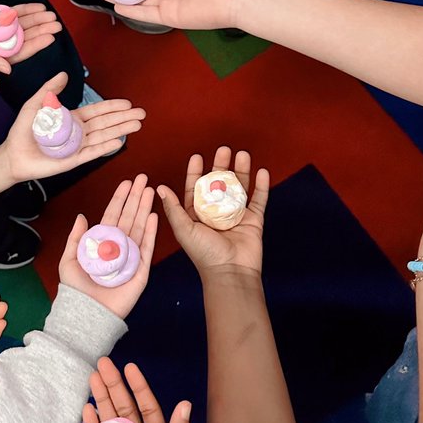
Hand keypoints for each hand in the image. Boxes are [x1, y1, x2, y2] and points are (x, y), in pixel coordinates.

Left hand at [1, 72, 145, 182]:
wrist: (13, 155)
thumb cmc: (22, 131)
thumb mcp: (35, 104)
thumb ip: (49, 90)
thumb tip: (64, 74)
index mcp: (71, 119)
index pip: (97, 111)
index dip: (112, 107)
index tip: (128, 103)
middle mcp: (78, 133)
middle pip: (106, 123)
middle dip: (124, 118)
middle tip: (141, 114)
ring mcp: (78, 147)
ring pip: (103, 137)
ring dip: (120, 131)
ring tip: (137, 125)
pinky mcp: (73, 160)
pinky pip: (92, 153)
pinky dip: (105, 148)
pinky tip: (119, 143)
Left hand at [59, 175, 157, 319]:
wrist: (87, 312)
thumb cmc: (76, 289)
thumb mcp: (69, 259)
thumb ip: (76, 238)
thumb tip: (81, 216)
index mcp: (102, 242)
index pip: (113, 215)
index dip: (119, 198)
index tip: (126, 182)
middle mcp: (118, 246)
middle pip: (129, 216)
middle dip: (136, 197)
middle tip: (144, 178)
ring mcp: (131, 256)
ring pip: (140, 226)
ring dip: (145, 208)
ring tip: (150, 190)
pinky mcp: (140, 269)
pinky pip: (147, 247)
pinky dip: (151, 231)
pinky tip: (154, 215)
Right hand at [84, 358, 190, 422]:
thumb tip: (184, 404)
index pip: (148, 410)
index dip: (139, 388)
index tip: (130, 368)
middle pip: (125, 410)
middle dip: (114, 387)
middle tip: (102, 364)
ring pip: (109, 422)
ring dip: (101, 400)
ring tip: (90, 379)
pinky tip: (86, 409)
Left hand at [158, 148, 268, 278]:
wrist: (230, 272)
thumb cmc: (204, 254)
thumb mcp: (184, 229)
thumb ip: (174, 208)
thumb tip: (160, 188)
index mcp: (198, 214)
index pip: (196, 188)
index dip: (196, 172)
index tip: (197, 156)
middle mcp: (216, 212)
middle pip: (219, 183)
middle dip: (221, 165)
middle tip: (223, 150)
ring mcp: (236, 215)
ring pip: (239, 187)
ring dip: (241, 170)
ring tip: (242, 154)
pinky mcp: (253, 220)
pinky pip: (258, 199)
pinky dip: (261, 186)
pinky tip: (261, 171)